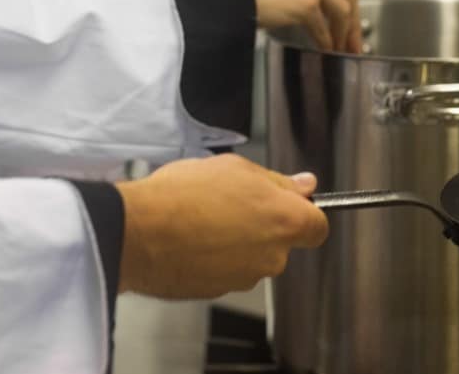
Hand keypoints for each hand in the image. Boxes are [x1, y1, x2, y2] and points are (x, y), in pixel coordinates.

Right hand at [114, 154, 328, 299]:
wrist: (139, 231)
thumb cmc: (184, 195)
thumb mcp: (236, 167)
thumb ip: (277, 181)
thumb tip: (303, 185)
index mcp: (285, 221)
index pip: (318, 226)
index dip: (305, 212)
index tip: (289, 201)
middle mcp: (272, 256)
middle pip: (281, 242)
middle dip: (263, 224)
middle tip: (233, 200)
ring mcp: (245, 278)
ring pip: (252, 257)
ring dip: (237, 241)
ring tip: (205, 217)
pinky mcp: (218, 292)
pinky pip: (225, 271)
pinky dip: (214, 258)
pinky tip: (192, 237)